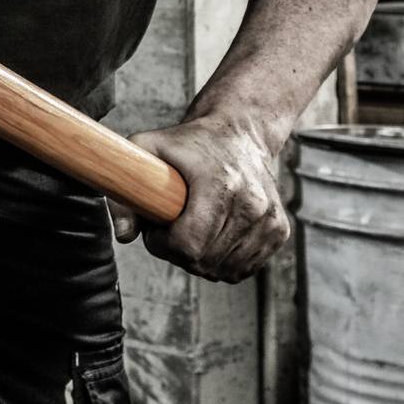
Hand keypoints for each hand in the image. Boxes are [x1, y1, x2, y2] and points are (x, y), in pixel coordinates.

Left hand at [109, 113, 289, 281]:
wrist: (239, 133)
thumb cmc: (190, 142)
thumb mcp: (146, 149)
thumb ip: (125, 192)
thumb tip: (124, 237)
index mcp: (221, 184)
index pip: (189, 246)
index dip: (163, 245)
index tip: (156, 229)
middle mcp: (252, 204)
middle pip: (204, 261)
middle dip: (178, 253)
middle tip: (171, 228)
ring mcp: (270, 220)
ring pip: (224, 271)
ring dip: (201, 259)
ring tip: (193, 229)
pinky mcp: (279, 230)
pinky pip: (243, 269)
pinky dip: (223, 261)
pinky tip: (214, 236)